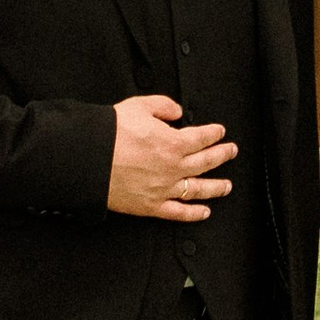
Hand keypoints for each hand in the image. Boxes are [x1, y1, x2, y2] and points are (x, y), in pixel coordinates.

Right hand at [109, 93, 236, 223]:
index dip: (214, 134)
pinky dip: (193, 214)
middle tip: (231, 152)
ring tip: (227, 186)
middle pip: (207, 162)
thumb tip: (176, 112)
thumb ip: (163, 106)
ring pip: (198, 189)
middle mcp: (173, 168)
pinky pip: (178, 212)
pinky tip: (203, 212)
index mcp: (173, 143)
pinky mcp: (151, 206)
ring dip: (216, 187)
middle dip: (222, 155)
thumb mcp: (138, 106)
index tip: (220, 132)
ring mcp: (164, 188)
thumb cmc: (110, 134)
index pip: (202, 138)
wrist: (88, 159)